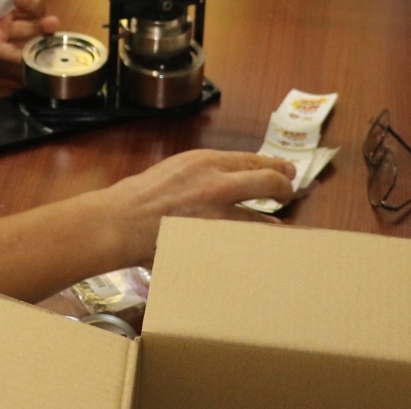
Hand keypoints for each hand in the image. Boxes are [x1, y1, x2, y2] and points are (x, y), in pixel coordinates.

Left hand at [0, 0, 59, 61]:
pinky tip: (38, 52)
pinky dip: (26, 55)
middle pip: (33, 11)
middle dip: (36, 5)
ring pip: (28, 32)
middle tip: (22, 1)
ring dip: (41, 29)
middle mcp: (7, 12)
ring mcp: (1, 31)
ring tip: (51, 25)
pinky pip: (12, 53)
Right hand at [104, 150, 297, 265]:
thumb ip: (207, 171)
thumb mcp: (178, 168)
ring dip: (274, 226)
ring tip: (281, 230)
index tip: (288, 172)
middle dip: (285, 189)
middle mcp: (218, 185)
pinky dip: (253, 247)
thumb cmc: (143, 194)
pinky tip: (258, 251)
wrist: (121, 221)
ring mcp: (218, 216)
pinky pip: (244, 244)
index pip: (255, 161)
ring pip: (262, 220)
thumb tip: (234, 177)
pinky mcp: (213, 241)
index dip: (277, 166)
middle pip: (269, 183)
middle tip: (289, 194)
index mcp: (207, 162)